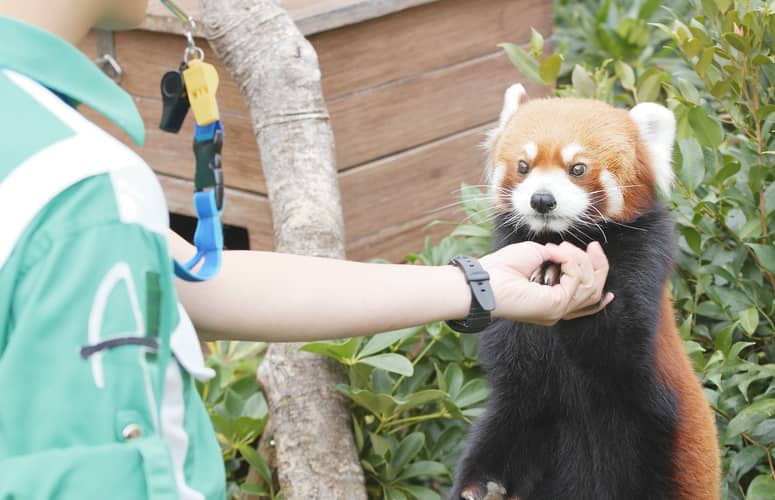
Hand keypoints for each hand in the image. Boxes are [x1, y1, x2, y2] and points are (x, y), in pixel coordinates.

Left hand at [479, 241, 613, 325]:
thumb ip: (559, 256)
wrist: (487, 278)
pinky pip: (577, 280)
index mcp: (553, 299)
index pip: (588, 299)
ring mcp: (558, 310)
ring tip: (561, 248)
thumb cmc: (504, 267)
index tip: (596, 253)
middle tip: (592, 246)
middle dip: (599, 266)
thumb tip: (571, 254)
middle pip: (595, 292)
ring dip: (580, 260)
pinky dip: (571, 262)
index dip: (600, 278)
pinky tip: (557, 253)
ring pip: (590, 285)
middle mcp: (558, 309)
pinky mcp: (556, 306)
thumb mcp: (538, 254)